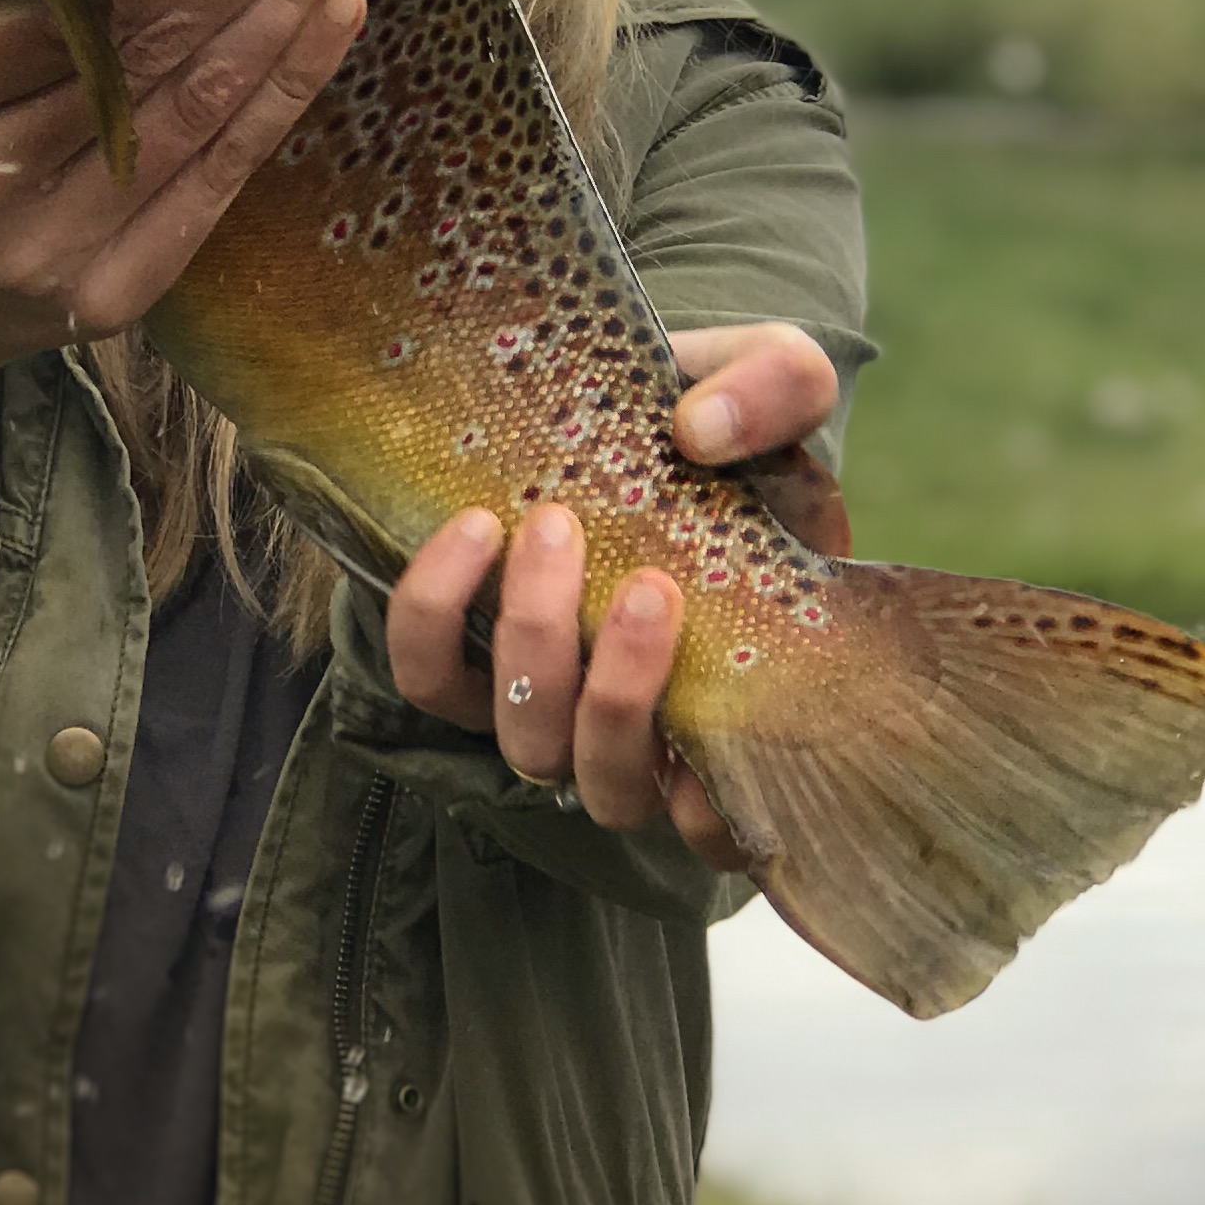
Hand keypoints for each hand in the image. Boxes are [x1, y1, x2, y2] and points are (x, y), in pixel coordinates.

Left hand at [384, 321, 841, 865]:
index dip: (713, 807)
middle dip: (622, 695)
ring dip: (537, 647)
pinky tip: (471, 530)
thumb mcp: (776, 378)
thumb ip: (776, 388)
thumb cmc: (720, 415)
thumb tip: (702, 432)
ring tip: (552, 528)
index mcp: (732, 701)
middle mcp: (635, 728)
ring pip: (525, 744)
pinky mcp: (463, 656)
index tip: (724, 704)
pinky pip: (428, 677)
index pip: (724, 826)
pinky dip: (437, 615)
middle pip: (611, 780)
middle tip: (641, 582)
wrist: (624, 395)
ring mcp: (545, 699)